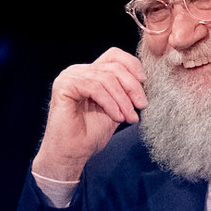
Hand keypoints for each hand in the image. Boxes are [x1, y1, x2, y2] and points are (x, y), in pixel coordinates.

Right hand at [32, 48, 146, 180]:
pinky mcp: (64, 85)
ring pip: (106, 78)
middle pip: (114, 66)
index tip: (145, 82)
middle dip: (132, 86)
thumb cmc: (91, 134)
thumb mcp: (117, 108)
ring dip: (123, 99)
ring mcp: (70, 76)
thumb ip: (126, 92)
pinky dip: (110, 102)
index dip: (133, 65)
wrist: (73, 154)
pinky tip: (117, 116)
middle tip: (141, 106)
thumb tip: (146, 80)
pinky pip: (94, 87)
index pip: (115, 55)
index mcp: (91, 72)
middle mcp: (79, 71)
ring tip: (130, 117)